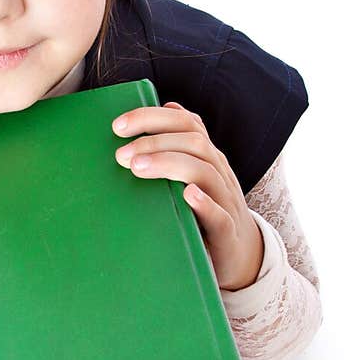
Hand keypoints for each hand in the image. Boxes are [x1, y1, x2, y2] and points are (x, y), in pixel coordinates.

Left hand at [112, 101, 263, 290]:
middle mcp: (219, 173)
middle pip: (194, 142)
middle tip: (121, 154)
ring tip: (138, 167)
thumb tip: (167, 106)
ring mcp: (226, 202)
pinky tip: (188, 195)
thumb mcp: (195, 175)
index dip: (153, 117)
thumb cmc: (208, 211)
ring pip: (206, 172)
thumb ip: (180, 147)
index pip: (186, 123)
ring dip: (169, 164)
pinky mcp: (227, 233)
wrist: (240, 254)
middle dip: (154, 142)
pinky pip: (220, 216)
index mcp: (208, 157)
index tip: (118, 126)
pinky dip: (205, 204)